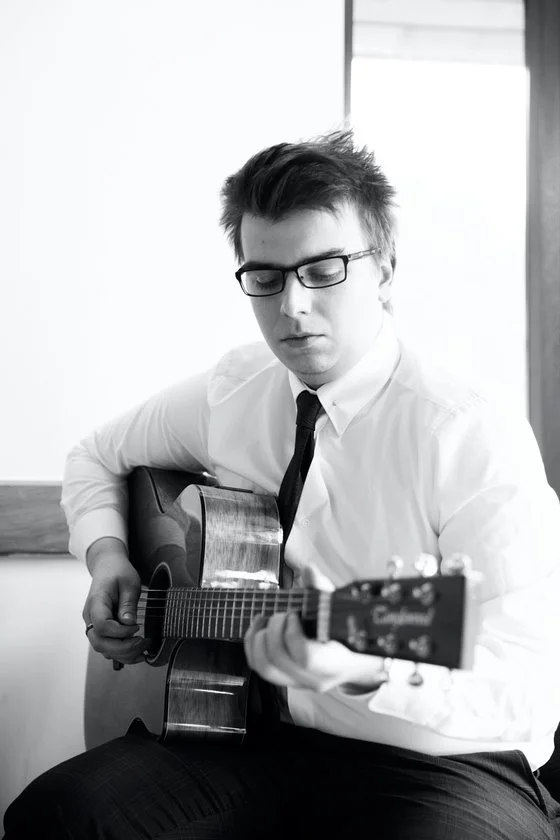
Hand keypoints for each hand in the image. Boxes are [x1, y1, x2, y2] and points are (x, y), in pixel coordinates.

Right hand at [83, 538, 146, 664]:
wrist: (108, 567)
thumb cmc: (118, 572)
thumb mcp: (129, 583)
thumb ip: (128, 604)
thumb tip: (129, 623)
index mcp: (96, 602)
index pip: (101, 625)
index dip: (120, 632)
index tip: (137, 627)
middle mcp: (90, 617)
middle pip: (99, 642)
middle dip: (123, 648)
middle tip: (144, 643)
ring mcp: (93, 624)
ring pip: (102, 648)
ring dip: (123, 654)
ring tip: (143, 650)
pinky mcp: (100, 629)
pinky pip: (107, 646)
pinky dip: (121, 653)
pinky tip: (138, 652)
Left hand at [244, 563, 384, 693]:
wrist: (357, 656)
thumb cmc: (348, 627)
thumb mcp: (341, 608)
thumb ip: (323, 590)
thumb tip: (309, 569)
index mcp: (339, 661)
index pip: (306, 657)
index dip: (292, 634)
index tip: (294, 613)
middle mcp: (318, 678)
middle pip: (280, 660)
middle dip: (274, 629)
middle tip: (283, 613)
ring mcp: (301, 683)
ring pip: (266, 667)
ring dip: (259, 638)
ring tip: (267, 618)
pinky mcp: (288, 680)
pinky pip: (260, 668)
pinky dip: (252, 645)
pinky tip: (259, 626)